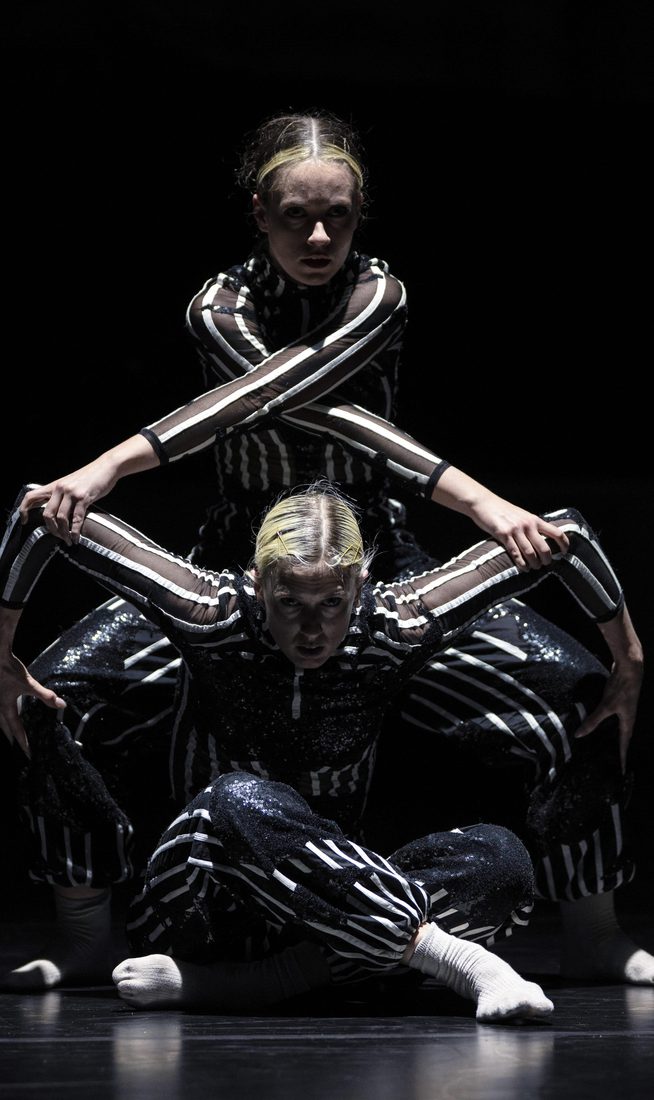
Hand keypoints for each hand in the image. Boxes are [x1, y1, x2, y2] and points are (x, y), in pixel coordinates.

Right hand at [0, 653, 65, 757]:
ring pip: (1, 722)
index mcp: (6, 709)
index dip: (23, 743)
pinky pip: (0, 714)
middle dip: (13, 740)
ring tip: (13, 737)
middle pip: (5, 730)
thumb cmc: (10, 669)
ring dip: (7, 730)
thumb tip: (61, 705)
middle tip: (21, 749)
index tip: (29, 754)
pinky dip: (4, 720)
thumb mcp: (30, 684)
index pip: (16, 731)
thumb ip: (46, 696)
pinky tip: (8, 716)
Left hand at [18, 460, 118, 544]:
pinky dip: (76, 531)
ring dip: (64, 532)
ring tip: (69, 540)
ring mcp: (71, 493)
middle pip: (47, 514)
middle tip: (58, 536)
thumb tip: (59, 513)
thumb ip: (63, 495)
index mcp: (54, 486)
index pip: (31, 497)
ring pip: (61, 518)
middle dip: (51, 529)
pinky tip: (77, 537)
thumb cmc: (90, 476)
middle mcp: (60, 488)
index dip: (24, 510)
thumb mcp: (71, 483)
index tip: (25, 521)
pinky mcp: (83, 497)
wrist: (106, 466)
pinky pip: (76, 518)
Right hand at [469, 497, 568, 570]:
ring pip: (530, 553)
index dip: (564, 544)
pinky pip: (515, 553)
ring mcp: (516, 530)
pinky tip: (524, 568)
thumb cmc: (503, 510)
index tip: (565, 552)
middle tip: (546, 565)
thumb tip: (541, 540)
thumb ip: (531, 525)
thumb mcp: (522, 515)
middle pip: (544, 548)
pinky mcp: (503, 534)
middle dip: (547, 560)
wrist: (484, 503)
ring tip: (534, 568)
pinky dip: (521, 563)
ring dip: (534, 564)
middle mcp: (528, 525)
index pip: (556, 533)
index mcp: (535, 520)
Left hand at [574, 658, 643, 772]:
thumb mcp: (606, 706)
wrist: (630, 668)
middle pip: (623, 737)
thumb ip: (593, 721)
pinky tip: (601, 722)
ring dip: (614, 735)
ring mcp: (625, 708)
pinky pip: (614, 716)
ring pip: (619, 726)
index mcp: (628, 722)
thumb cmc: (621, 688)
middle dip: (619, 749)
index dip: (622, 757)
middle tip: (615, 761)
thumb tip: (579, 735)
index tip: (621, 770)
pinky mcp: (620, 700)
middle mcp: (628, 717)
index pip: (624, 744)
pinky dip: (609, 723)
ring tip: (607, 744)